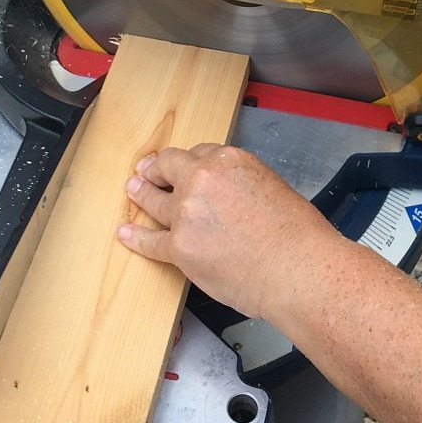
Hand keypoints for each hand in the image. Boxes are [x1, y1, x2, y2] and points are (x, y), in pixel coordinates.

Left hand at [116, 144, 334, 319]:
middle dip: (156, 169)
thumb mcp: (272, 186)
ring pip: (153, 200)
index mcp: (229, 159)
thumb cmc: (296, 235)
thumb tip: (226, 195)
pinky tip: (125, 234)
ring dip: (140, 194)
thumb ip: (240, 184)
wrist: (296, 269)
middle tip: (147, 171)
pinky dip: (135, 238)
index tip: (183, 168)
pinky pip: (150, 241)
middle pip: (169, 166)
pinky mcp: (179, 246)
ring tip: (133, 190)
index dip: (190, 163)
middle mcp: (202, 179)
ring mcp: (187, 212)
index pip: (199, 153)